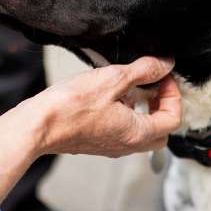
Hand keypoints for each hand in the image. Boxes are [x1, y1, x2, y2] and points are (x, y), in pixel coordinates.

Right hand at [0, 57, 181, 201]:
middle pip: (161, 131)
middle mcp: (127, 145)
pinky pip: (122, 131)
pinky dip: (125, 114)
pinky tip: (110, 96)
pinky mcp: (97, 143)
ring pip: (141, 132)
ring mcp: (111, 147)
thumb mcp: (112, 79)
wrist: (37, 127)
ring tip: (130, 87)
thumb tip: (165, 64)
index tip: (163, 76)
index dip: (173, 94)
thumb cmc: (70, 106)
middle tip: (153, 85)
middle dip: (162, 106)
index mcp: (137, 133)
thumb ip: (143, 70)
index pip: (173, 119)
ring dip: (143, 110)